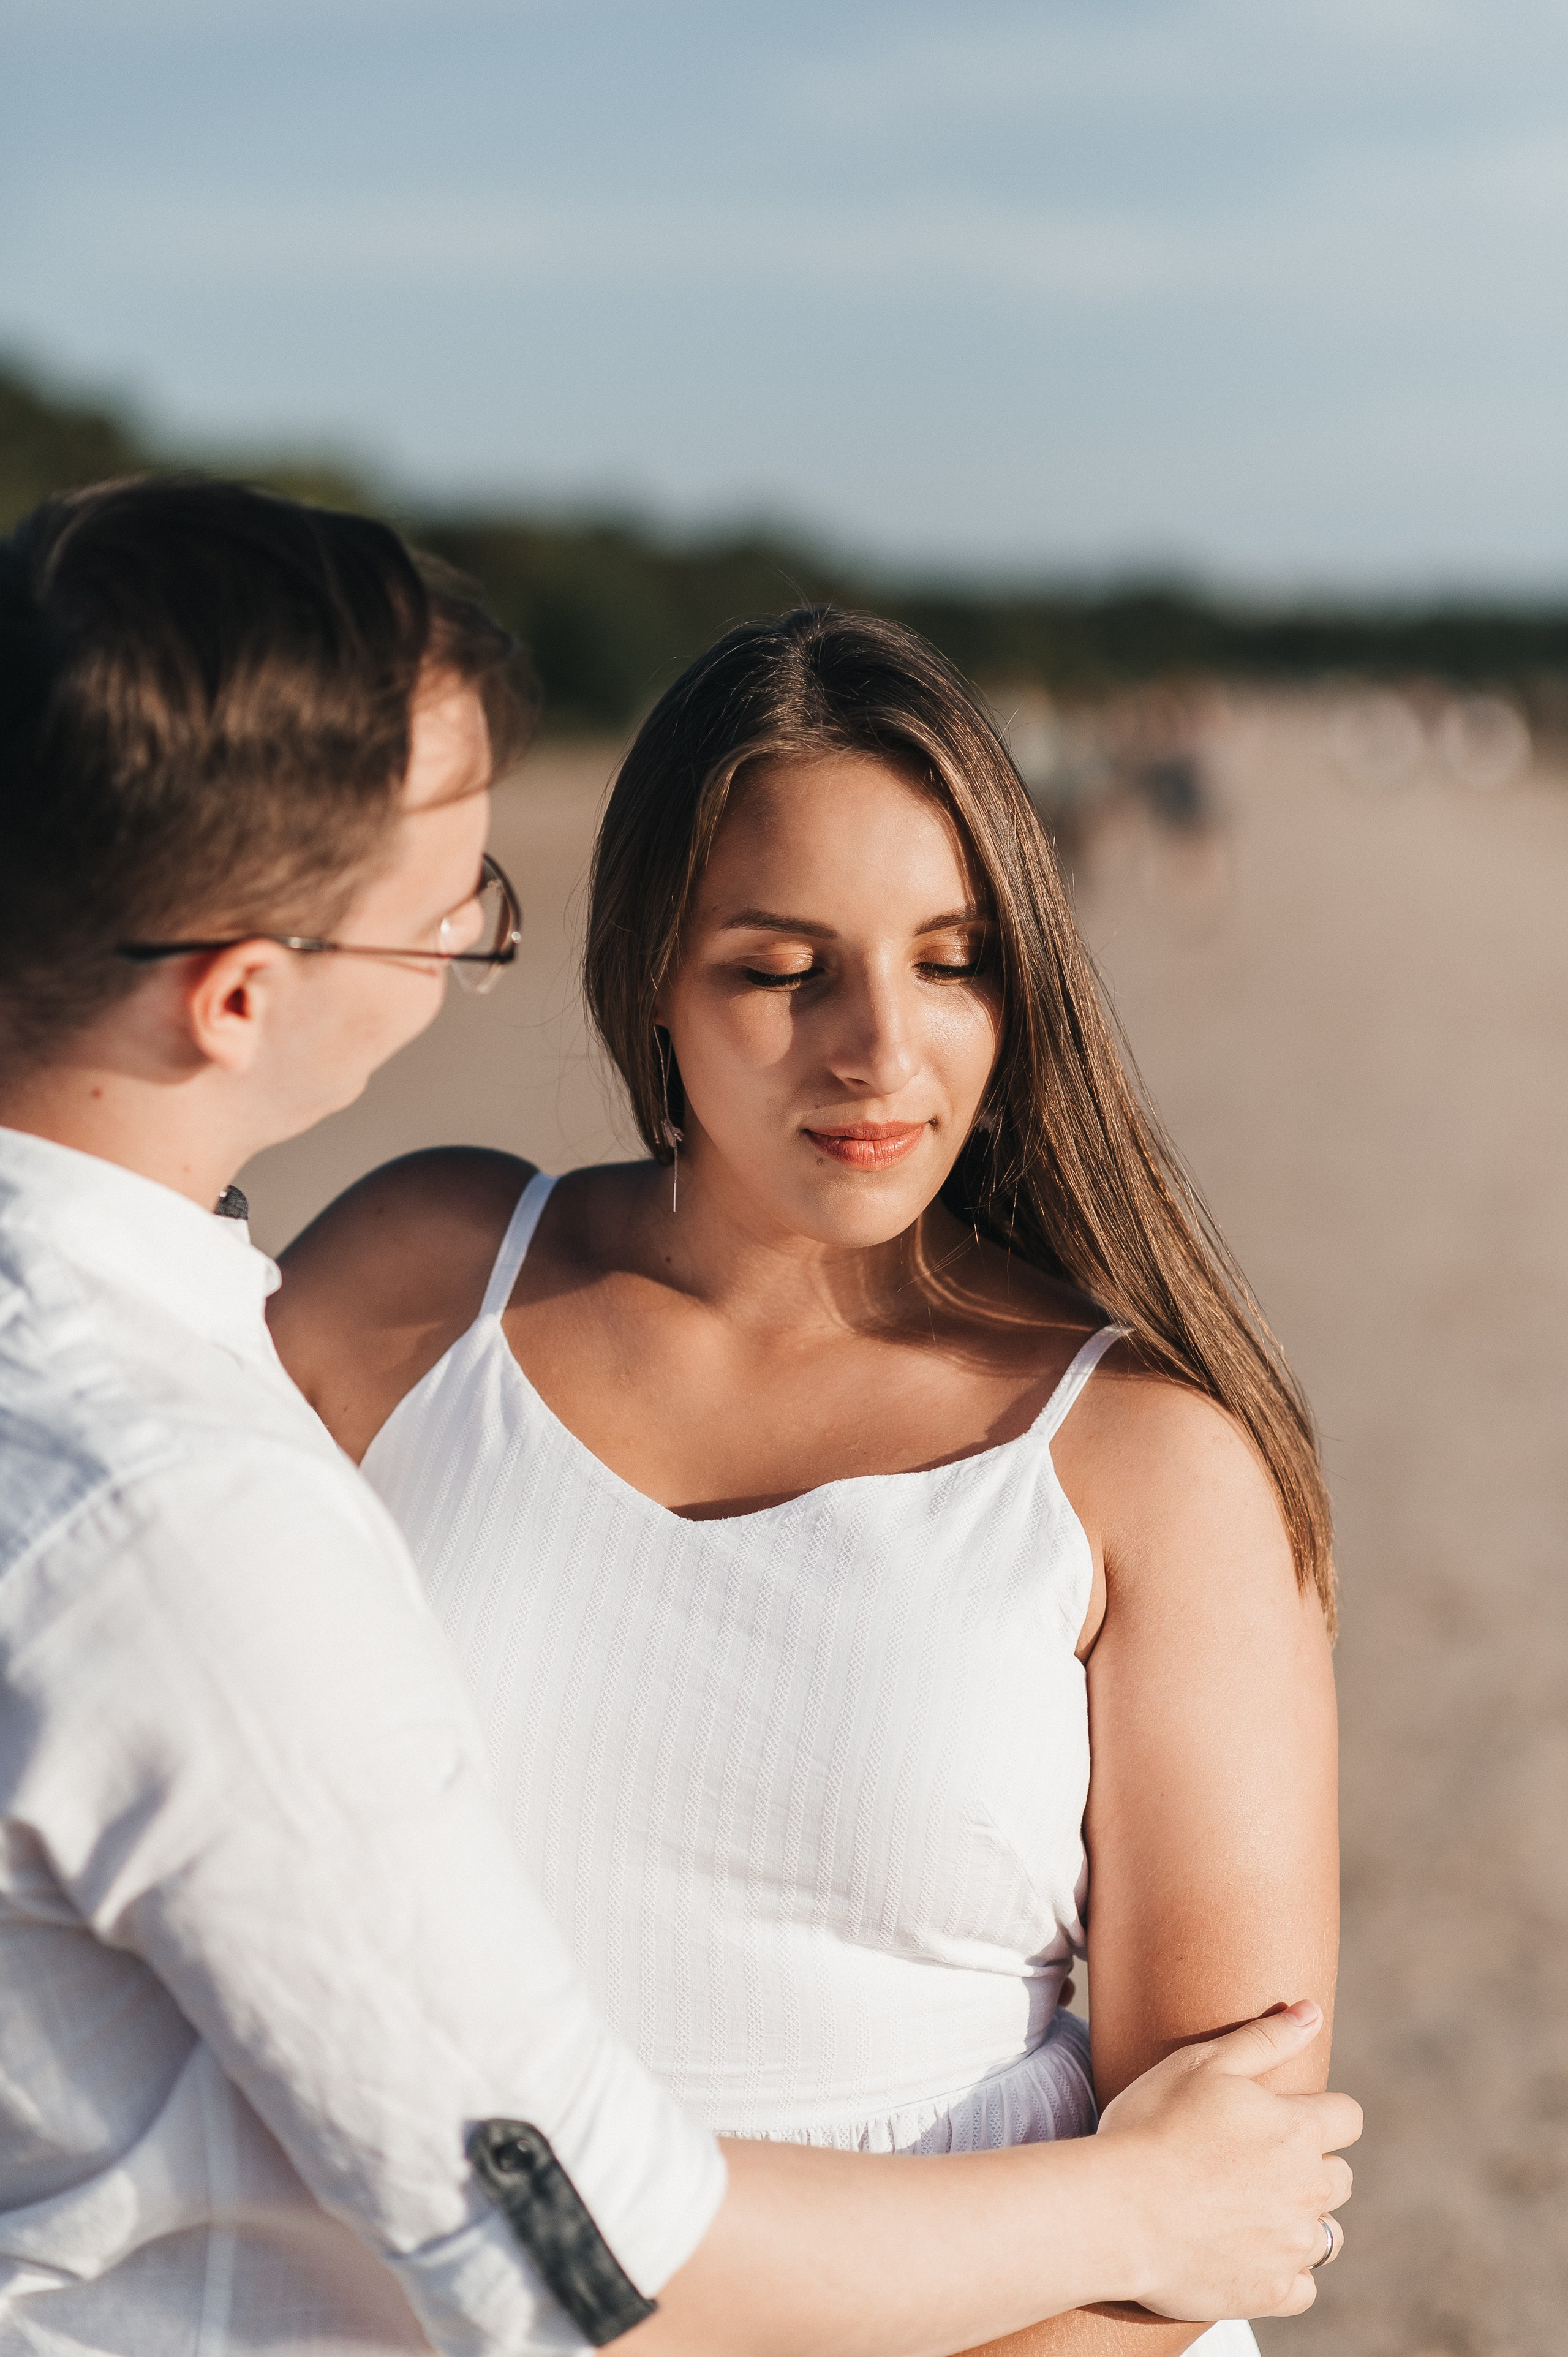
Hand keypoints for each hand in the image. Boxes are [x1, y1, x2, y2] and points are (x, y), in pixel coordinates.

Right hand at [1096, 2000, 1359, 2321]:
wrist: (1116, 2210)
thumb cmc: (1152, 2125)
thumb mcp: (1203, 2063)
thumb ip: (1265, 2038)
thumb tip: (1311, 2012)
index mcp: (1298, 2130)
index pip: (1347, 2118)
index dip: (1322, 2115)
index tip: (1285, 2119)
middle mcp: (1308, 2190)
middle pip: (1340, 2178)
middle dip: (1310, 2167)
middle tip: (1256, 2165)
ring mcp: (1292, 2246)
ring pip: (1328, 2236)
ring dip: (1304, 2222)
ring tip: (1253, 2212)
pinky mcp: (1272, 2292)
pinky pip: (1303, 2287)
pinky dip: (1284, 2274)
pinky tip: (1248, 2255)